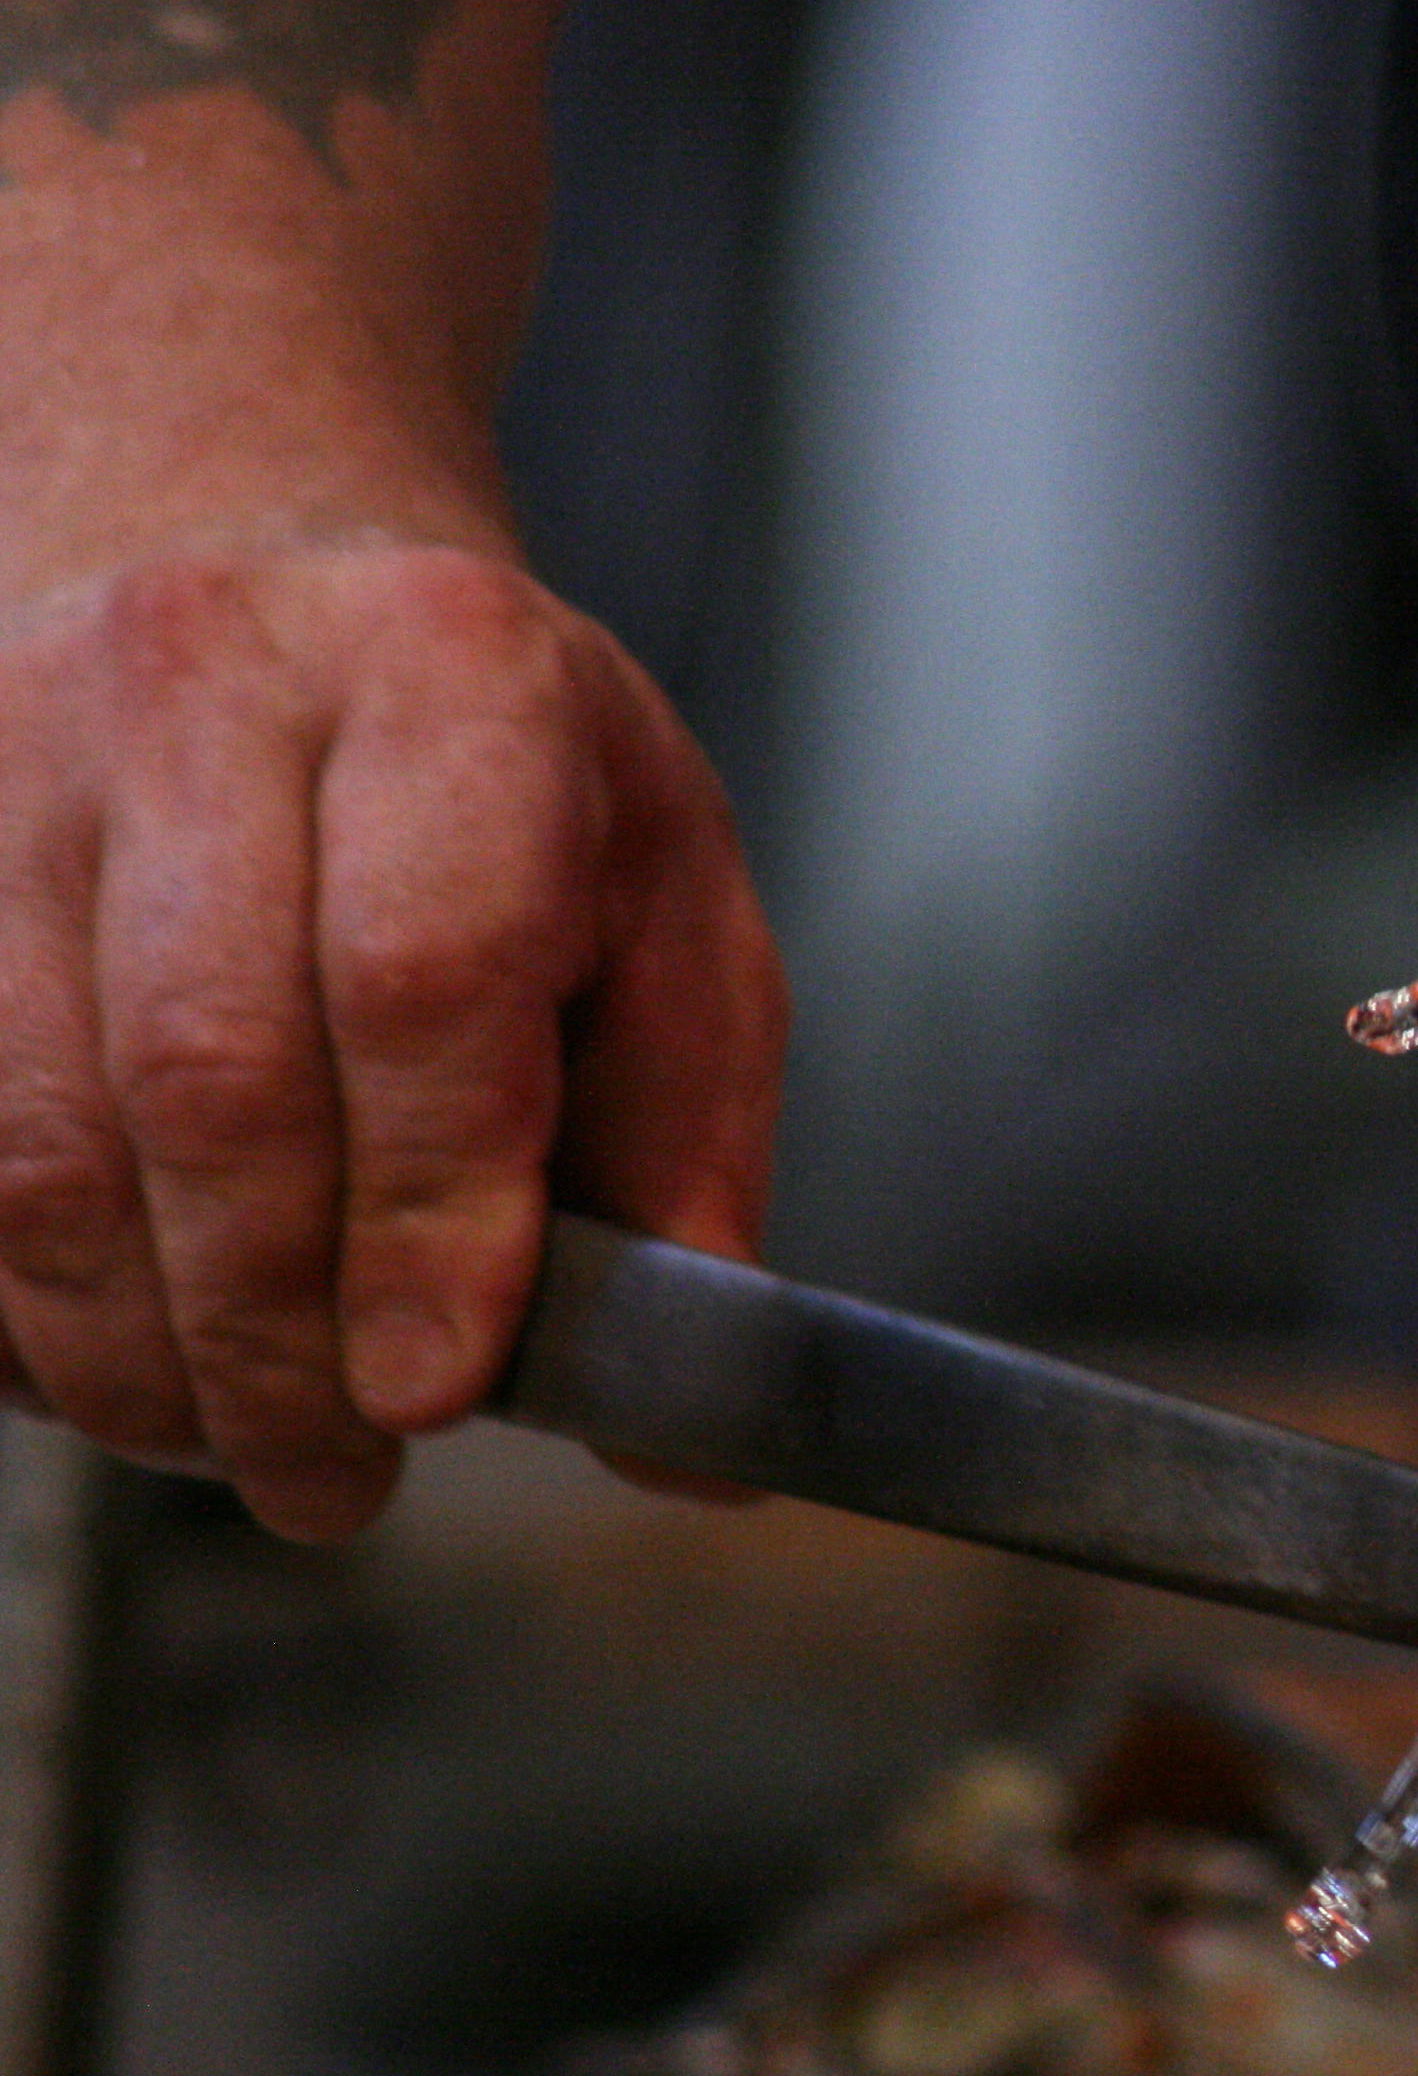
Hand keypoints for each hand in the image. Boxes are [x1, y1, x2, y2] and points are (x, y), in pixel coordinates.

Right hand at [0, 537, 785, 1540]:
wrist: (273, 593)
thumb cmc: (512, 797)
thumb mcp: (669, 931)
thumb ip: (683, 1174)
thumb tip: (691, 1446)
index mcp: (453, 679)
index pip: (419, 976)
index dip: (425, 1211)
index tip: (433, 1392)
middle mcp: (207, 682)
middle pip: (208, 1073)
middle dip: (272, 1333)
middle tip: (339, 1481)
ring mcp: (14, 758)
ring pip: (30, 1130)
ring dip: (131, 1349)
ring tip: (236, 1448)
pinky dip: (14, 1301)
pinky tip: (110, 1363)